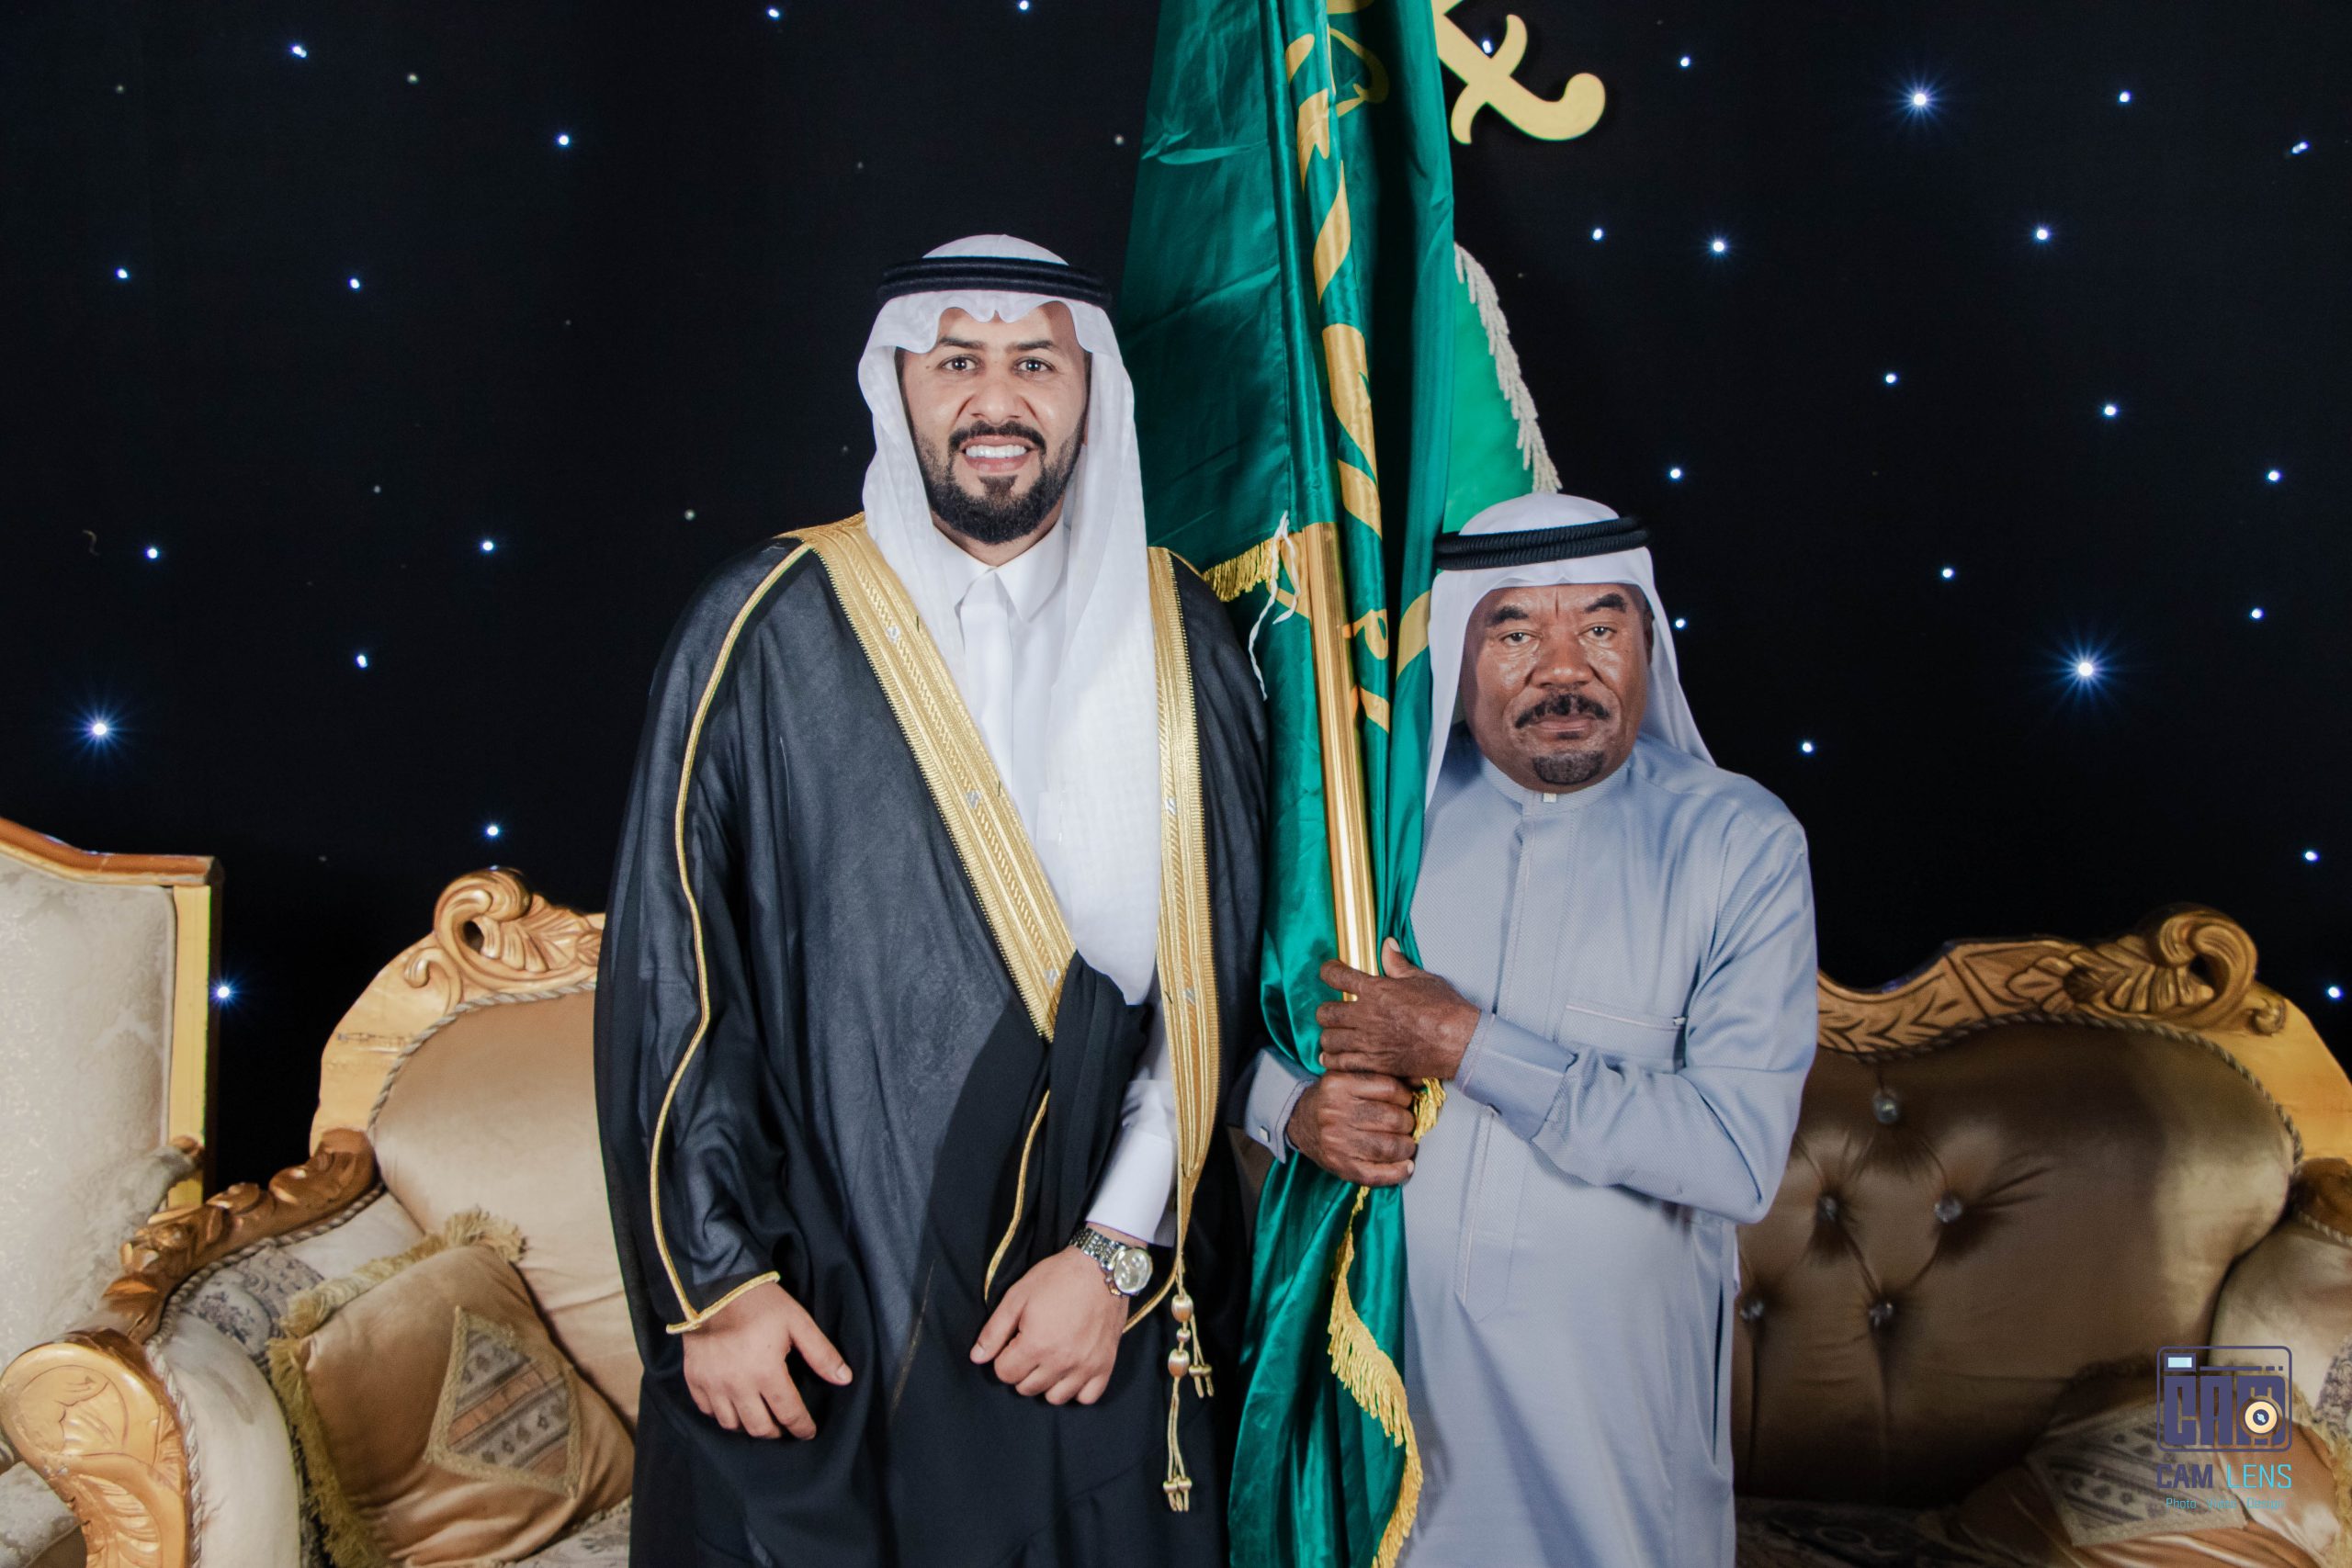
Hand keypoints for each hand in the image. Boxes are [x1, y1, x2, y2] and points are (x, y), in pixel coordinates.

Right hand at [680, 1280, 851, 1439]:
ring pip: (732, 1425)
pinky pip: (708, 1411)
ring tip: (760, 1418)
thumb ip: (821, 1353)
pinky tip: (734, 1406)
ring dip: (749, 1426)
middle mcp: (737, 1385)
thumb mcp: (797, 1322)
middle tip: (784, 1426)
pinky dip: (723, 1414)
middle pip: (759, 1428)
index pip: (788, 1413)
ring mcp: (712, 1385)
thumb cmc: (760, 1303)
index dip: (802, 1426)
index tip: (808, 1431)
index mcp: (766, 1372)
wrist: (714, 1286)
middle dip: (776, 1432)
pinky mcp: (694, 1380)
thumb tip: (844, 1379)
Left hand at [970, 1242, 1129, 1404]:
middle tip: (1032, 1347)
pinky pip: (1087, 1397)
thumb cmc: (1057, 1278)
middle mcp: (1060, 1362)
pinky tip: (1072, 1371)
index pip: (1005, 1374)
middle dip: (1023, 1370)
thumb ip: (994, 1331)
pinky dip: (1077, 1389)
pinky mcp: (1105, 1366)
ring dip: (1047, 1383)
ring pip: (1055, 1398)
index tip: (1015, 1341)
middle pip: (1027, 1388)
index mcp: (1035, 1345)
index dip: (1004, 1357)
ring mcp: (1085, 1367)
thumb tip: (976, 1358)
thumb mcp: (1017, 1297)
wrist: (1102, 1267)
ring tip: (1050, 1360)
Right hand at [1288, 1070, 1417, 1186]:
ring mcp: (1337, 1142)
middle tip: (1405, 1123)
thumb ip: (1381, 1076)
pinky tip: (1405, 1166)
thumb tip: (1420, 1081)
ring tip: (1405, 1143)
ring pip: (1390, 1147)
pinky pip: (1377, 1174)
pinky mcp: (1340, 1166)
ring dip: (1406, 1146)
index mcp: (1338, 1085)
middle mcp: (1335, 1112)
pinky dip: (1398, 1172)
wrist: (1300, 1123)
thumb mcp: (1349, 1077)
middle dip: (1408, 1122)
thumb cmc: (1333, 1099)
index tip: (1405, 1101)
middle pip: (1393, 1118)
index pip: (1390, 1088)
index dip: (1406, 1096)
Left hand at [1316, 938, 1480, 1081]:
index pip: (1336, 976)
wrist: (1459, 1041)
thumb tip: (1387, 945)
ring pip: (1329, 1039)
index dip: (1328, 971)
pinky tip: (1335, 1057)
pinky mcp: (1375, 1063)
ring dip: (1330, 1036)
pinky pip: (1341, 1062)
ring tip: (1336, 1035)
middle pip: (1325, 1012)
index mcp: (1376, 990)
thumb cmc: (1445, 1009)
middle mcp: (1366, 1015)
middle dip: (1326, 1010)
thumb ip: (1398, 964)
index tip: (1330, 972)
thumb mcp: (1422, 978)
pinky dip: (1334, 1060)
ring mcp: (1368, 1041)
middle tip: (1334, 1011)